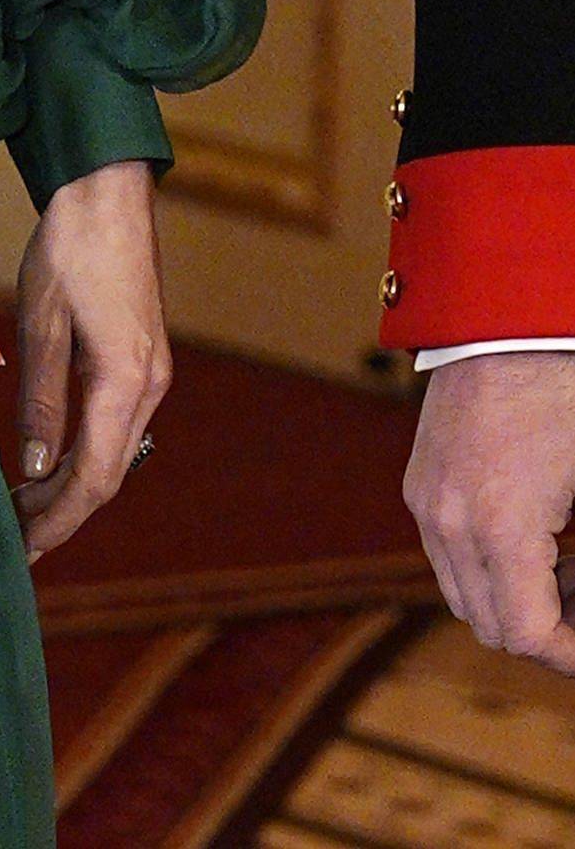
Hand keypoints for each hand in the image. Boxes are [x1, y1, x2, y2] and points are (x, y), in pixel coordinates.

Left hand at [11, 158, 170, 560]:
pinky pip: (116, 426)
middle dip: (62, 512)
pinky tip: (52, 459)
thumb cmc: (70, 247)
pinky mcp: (143, 358)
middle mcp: (149, 386)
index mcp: (126, 381)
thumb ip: (41, 397)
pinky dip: (84, 453)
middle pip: (108, 473)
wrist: (108, 192)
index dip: (58, 520)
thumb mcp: (43, 321)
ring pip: (114, 453)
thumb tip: (33, 465)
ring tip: (24, 507)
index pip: (94, 477)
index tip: (23, 549)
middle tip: (14, 539)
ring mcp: (151, 373)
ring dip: (72, 484)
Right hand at [405, 351, 574, 672]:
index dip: (568, 655)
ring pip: (463, 595)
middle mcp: (448, 520)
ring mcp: (426, 500)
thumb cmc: (566, 392)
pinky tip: (531, 538)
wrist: (508, 322)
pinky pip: (446, 555)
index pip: (524, 634)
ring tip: (564, 571)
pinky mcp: (418, 482)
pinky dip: (485, 567)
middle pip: (488, 625)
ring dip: (511, 600)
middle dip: (543, 630)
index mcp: (498, 524)